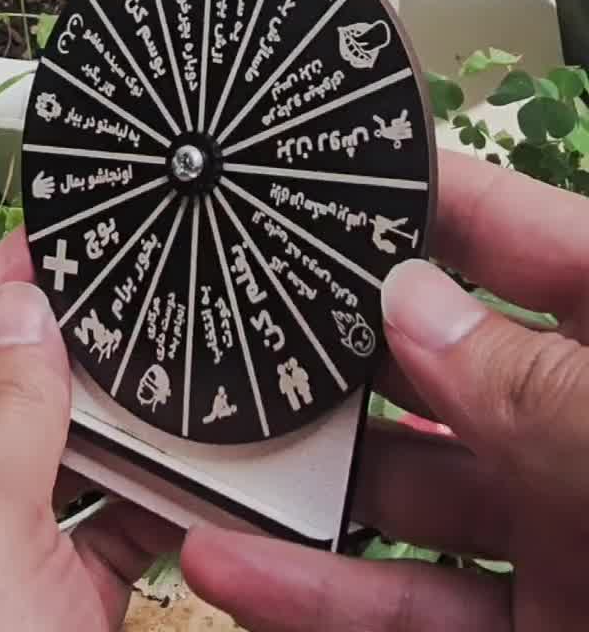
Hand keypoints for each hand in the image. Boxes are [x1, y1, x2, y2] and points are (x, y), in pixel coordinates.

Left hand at [0, 228, 179, 631]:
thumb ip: (2, 413)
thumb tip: (24, 311)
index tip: (42, 240)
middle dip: (59, 355)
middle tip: (117, 295)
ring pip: (57, 468)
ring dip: (115, 431)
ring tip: (161, 374)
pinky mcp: (54, 614)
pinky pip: (105, 533)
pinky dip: (149, 503)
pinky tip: (185, 474)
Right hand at [182, 149, 588, 630]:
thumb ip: (533, 380)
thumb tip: (412, 302)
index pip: (513, 237)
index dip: (422, 196)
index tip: (321, 169)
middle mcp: (575, 426)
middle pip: (434, 362)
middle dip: (334, 338)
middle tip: (236, 300)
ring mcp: (554, 529)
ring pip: (400, 491)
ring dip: (301, 477)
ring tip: (202, 440)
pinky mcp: (529, 627)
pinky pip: (406, 606)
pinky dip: (318, 592)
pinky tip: (235, 564)